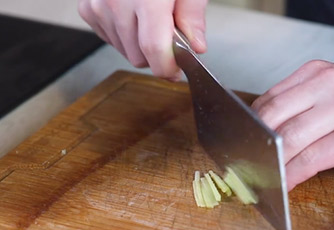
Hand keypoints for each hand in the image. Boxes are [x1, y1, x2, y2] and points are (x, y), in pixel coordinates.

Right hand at [78, 0, 207, 79]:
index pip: (154, 51)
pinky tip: (134, 17)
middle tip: (170, 36)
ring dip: (140, 46)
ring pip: (124, 51)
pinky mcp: (88, 7)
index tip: (178, 71)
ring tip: (152, 20)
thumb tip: (196, 46)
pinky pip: (109, 38)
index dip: (168, 69)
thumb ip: (193, 16)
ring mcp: (99, 5)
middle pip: (139, 57)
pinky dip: (124, 35)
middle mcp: (118, 3)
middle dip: (158, 55)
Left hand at [252, 61, 333, 190]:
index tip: (240, 145)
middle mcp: (327, 87)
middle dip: (252, 146)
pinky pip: (313, 159)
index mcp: (318, 74)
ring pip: (290, 139)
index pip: (270, 99)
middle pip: (272, 118)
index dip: (249, 126)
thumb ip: (308, 102)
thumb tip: (272, 132)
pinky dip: (293, 175)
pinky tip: (285, 185)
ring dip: (269, 164)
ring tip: (258, 180)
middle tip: (242, 166)